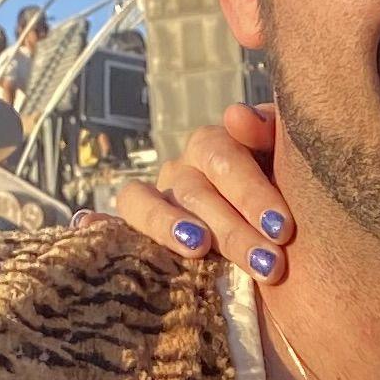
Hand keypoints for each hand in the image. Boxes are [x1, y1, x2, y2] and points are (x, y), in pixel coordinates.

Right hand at [105, 103, 291, 280]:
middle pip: (194, 187)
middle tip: (268, 263)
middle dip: (232, 228)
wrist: (288, 263)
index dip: (250, 190)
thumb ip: (273, 135)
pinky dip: (96, 221)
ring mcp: (160, 197)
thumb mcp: (295, 174)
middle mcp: (187, 169)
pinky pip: (113, 221)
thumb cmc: (295, 211)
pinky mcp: (138, 229)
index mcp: (223, 150)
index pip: (224, 154)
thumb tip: (235, 117)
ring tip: (197, 248)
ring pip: (146, 201)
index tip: (282, 229)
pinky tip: (84, 223)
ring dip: (172, 226)